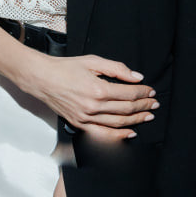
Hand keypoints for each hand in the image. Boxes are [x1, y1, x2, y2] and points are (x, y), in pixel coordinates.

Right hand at [24, 51, 156, 141]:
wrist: (41, 78)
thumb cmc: (64, 68)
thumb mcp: (92, 61)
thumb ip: (116, 68)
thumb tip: (136, 77)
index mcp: (98, 89)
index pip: (129, 94)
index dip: (143, 92)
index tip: (150, 90)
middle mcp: (93, 107)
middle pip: (127, 109)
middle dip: (144, 106)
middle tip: (154, 103)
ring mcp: (86, 118)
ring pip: (119, 122)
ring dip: (136, 120)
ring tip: (148, 116)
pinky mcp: (80, 124)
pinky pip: (104, 134)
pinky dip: (119, 135)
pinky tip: (131, 132)